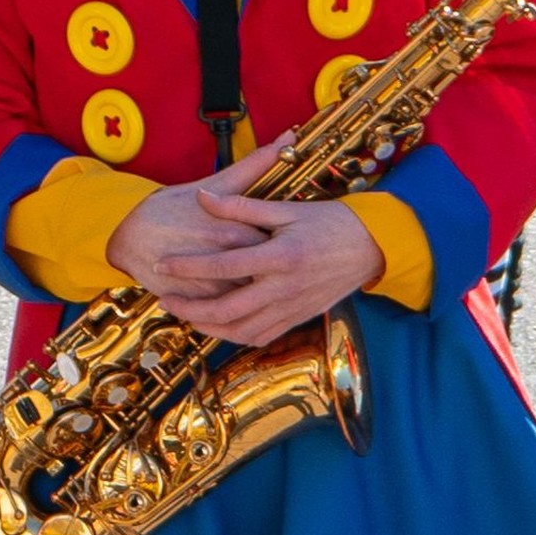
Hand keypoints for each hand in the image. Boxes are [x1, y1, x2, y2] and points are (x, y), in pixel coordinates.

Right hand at [109, 137, 281, 304]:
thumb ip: (255, 164)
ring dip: (258, 293)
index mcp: (235, 231)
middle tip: (281, 267)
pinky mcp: (196, 301)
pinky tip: (240, 299)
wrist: (125, 235)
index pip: (277, 244)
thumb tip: (289, 136)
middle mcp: (225, 260)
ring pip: (249, 296)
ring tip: (261, 284)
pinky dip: (236, 308)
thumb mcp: (213, 183)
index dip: (285, 245)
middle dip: (275, 271)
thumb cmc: (169, 208)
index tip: (289, 242)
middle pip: (267, 273)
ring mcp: (210, 284)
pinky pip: (226, 313)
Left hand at [142, 181, 383, 346]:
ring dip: (208, 327)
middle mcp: (284, 288)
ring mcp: (292, 307)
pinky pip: (260, 336)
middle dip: (190, 308)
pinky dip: (234, 335)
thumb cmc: (331, 222)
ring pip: (240, 330)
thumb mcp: (287, 209)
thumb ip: (241, 207)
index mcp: (280, 256)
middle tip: (165, 298)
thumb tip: (202, 197)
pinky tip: (218, 325)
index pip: (222, 266)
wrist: (374, 246)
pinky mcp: (298, 318)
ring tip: (186, 315)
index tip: (161, 265)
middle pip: (226, 310)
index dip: (187, 268)